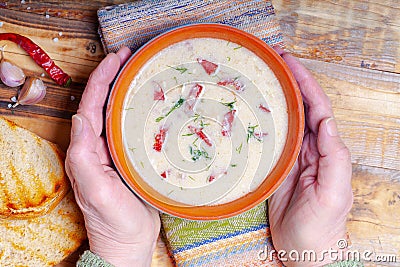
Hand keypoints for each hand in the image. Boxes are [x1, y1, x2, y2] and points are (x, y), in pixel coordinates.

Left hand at [65, 47, 160, 266]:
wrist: (129, 243)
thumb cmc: (112, 221)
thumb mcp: (95, 190)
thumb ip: (83, 156)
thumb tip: (78, 118)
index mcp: (86, 150)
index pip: (90, 104)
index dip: (102, 78)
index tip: (117, 57)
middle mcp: (97, 147)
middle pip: (103, 104)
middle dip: (114, 77)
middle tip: (131, 57)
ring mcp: (114, 153)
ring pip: (117, 114)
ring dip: (126, 90)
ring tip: (141, 73)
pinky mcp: (129, 160)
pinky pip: (132, 129)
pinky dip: (139, 111)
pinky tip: (152, 105)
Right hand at [268, 48, 352, 265]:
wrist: (303, 250)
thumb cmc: (323, 226)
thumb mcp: (335, 194)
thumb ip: (335, 159)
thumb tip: (326, 123)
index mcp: (326, 149)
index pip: (317, 107)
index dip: (305, 83)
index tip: (289, 63)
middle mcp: (310, 147)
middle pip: (300, 106)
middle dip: (288, 81)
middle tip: (270, 61)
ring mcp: (292, 156)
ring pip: (284, 118)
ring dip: (274, 97)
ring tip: (259, 78)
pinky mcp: (275, 166)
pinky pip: (269, 137)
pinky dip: (261, 120)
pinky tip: (250, 111)